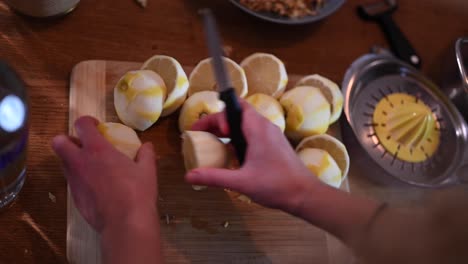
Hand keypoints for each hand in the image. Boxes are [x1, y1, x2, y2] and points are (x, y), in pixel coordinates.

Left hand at [52, 116, 157, 232]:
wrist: (125, 223)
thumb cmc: (137, 192)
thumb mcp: (147, 170)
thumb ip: (146, 154)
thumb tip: (147, 145)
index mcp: (98, 150)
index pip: (81, 125)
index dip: (87, 122)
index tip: (96, 126)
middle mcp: (80, 162)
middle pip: (58, 142)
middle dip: (67, 140)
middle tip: (83, 145)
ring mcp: (75, 181)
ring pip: (63, 163)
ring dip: (73, 160)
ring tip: (92, 167)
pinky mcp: (75, 198)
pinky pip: (73, 182)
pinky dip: (81, 179)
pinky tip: (97, 188)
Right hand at [185, 102, 320, 213]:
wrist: (305, 194)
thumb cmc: (276, 186)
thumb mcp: (241, 182)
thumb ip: (214, 177)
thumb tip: (189, 176)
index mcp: (258, 129)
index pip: (236, 107)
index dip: (219, 115)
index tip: (208, 131)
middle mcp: (266, 127)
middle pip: (238, 114)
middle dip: (218, 122)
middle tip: (202, 135)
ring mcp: (272, 136)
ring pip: (246, 124)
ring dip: (229, 131)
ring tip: (213, 143)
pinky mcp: (275, 145)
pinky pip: (253, 134)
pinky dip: (239, 138)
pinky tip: (232, 155)